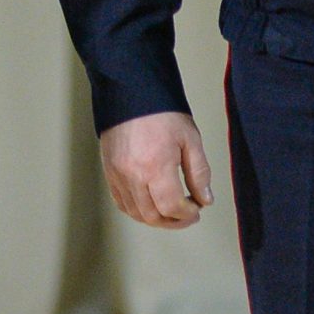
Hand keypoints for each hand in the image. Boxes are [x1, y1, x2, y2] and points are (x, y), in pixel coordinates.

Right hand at [100, 111, 214, 227]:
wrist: (130, 92)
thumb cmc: (160, 112)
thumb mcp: (190, 139)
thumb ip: (199, 173)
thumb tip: (204, 199)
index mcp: (155, 166)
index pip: (172, 207)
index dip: (188, 215)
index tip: (197, 209)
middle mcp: (133, 174)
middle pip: (153, 216)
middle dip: (174, 221)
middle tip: (187, 215)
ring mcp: (118, 174)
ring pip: (136, 213)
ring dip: (156, 219)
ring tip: (170, 212)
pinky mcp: (109, 171)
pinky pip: (121, 202)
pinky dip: (137, 210)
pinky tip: (150, 205)